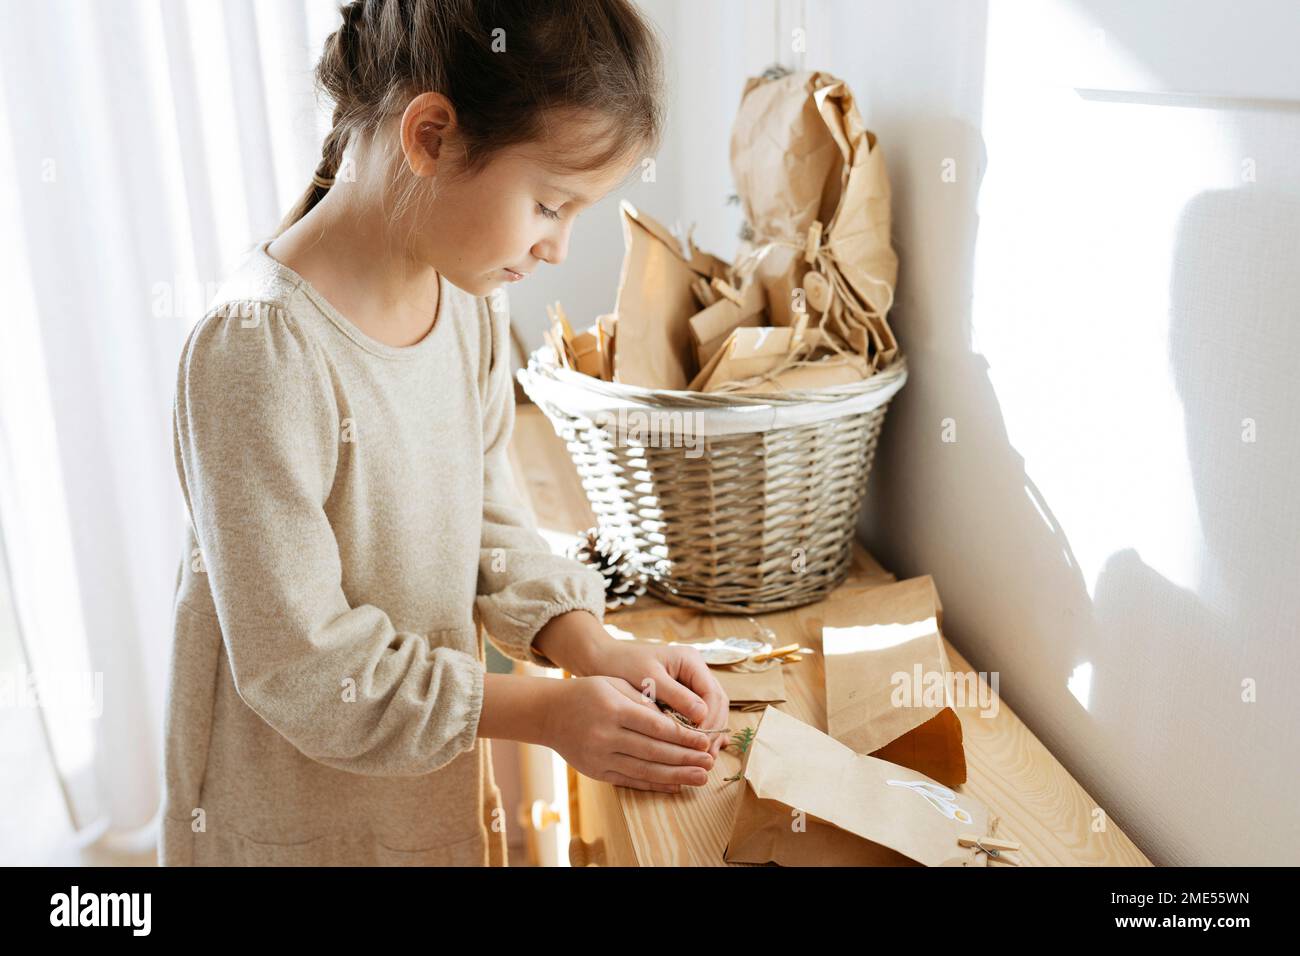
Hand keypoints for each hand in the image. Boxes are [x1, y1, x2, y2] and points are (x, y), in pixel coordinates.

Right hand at [542, 676, 715, 792]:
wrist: (548, 714)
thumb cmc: (586, 693)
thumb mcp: (613, 683)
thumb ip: (642, 700)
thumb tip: (674, 719)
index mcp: (612, 709)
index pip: (656, 726)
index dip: (683, 736)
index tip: (705, 740)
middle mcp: (605, 736)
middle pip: (654, 751)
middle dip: (686, 758)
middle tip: (710, 761)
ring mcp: (600, 757)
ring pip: (645, 770)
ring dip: (677, 776)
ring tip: (701, 777)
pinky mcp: (597, 772)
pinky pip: (631, 781)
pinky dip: (656, 785)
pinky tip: (676, 785)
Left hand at [589, 640, 730, 758]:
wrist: (602, 661)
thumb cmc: (623, 665)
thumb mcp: (649, 679)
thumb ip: (676, 696)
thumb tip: (702, 716)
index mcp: (691, 661)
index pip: (713, 694)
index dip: (711, 720)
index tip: (701, 743)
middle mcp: (695, 672)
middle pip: (716, 704)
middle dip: (713, 731)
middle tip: (707, 756)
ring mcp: (689, 685)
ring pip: (709, 713)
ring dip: (708, 735)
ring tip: (702, 759)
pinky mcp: (681, 697)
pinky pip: (696, 717)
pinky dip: (696, 734)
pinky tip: (694, 752)